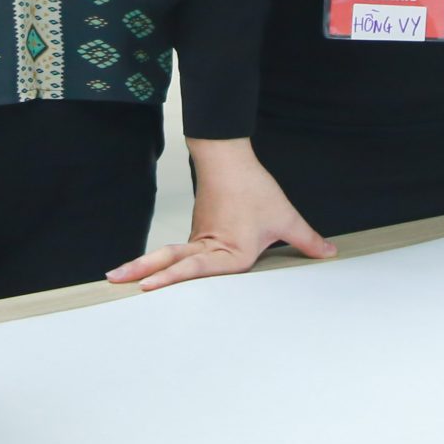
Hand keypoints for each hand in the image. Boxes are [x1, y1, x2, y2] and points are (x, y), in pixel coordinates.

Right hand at [107, 140, 334, 290]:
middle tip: (114, 281)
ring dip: (144, 266)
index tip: (146, 287)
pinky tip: (148, 272)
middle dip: (141, 272)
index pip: (195, 269)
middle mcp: (208, 248)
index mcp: (229, 252)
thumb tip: (329, 253)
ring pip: (170, 256)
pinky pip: (180, 253)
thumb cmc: (253, 188)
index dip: (169, 278)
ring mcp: (199, 239)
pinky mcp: (197, 232)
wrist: (229, 156)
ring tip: (118, 277)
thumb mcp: (284, 217)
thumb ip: (307, 240)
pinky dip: (161, 263)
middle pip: (170, 261)